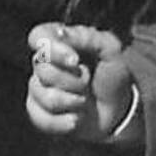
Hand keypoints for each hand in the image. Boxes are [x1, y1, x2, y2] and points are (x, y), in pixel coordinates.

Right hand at [25, 23, 132, 144]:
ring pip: (43, 96)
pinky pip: (41, 119)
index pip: (38, 36)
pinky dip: (63, 122)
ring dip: (71, 101)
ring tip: (84, 101)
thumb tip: (61, 33)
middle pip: (43, 70)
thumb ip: (88, 37)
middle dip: (73, 81)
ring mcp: (38, 89)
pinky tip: (77, 119)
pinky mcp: (38, 113)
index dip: (53, 49)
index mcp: (58, 42)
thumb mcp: (110, 49)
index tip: (75, 61)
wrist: (117, 111)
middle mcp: (43, 63)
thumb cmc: (112, 75)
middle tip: (88, 82)